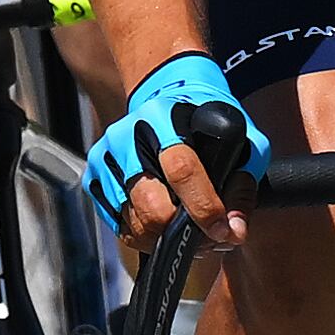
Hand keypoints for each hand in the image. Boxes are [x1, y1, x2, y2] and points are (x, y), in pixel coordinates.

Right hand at [87, 51, 266, 250]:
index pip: (181, 170)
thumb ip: (240, 186)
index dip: (203, 207)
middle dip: (182, 231)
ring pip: (136, 223)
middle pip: (152, 206)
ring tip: (186, 230)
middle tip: (205, 238)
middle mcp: (126, 138)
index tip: (221, 229)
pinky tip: (163, 223)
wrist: (164, 96)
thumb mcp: (238, 140)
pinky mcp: (94, 179)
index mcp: (163, 118)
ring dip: (165, 237)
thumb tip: (233, 231)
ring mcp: (106, 160)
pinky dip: (145, 235)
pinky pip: (120, 227)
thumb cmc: (204, 121)